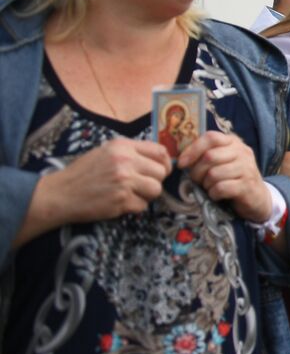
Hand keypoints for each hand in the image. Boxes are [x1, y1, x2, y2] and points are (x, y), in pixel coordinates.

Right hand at [21, 138, 170, 244]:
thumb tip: (159, 160)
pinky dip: (134, 207)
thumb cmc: (83, 173)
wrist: (60, 194)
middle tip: (141, 186)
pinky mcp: (121, 200)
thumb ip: (131, 153)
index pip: (160, 151)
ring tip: (130, 194)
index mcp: (122, 146)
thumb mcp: (106, 152)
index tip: (160, 171)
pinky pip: (143, 206)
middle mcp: (125, 161)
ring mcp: (124, 181)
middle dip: (154, 181)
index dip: (164, 163)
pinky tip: (120, 203)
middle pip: (161, 172)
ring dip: (146, 195)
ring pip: (156, 189)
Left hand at [179, 131, 268, 221]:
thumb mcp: (222, 161)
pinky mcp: (247, 185)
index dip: (193, 149)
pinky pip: (221, 188)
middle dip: (197, 172)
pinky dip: (214, 194)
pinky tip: (217, 195)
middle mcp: (242, 152)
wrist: (257, 197)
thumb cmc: (233, 178)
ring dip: (206, 184)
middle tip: (197, 181)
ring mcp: (247, 168)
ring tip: (210, 188)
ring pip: (214, 174)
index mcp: (233, 142)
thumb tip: (181, 159)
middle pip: (210, 156)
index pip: (211, 137)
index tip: (182, 163)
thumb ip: (206, 155)